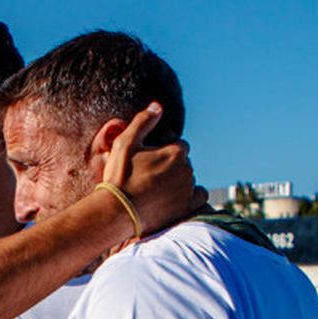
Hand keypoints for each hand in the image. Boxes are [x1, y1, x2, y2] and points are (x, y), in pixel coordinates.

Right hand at [104, 102, 199, 233]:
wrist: (116, 212)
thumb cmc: (119, 177)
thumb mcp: (125, 143)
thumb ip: (143, 121)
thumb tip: (157, 106)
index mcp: (175, 152)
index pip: (179, 145)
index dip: (164, 151)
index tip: (150, 161)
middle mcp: (187, 169)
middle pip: (184, 162)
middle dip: (172, 166)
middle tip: (151, 176)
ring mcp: (188, 190)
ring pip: (190, 178)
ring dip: (179, 180)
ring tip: (159, 189)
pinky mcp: (186, 208)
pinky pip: (201, 196)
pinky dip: (193, 194)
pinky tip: (179, 196)